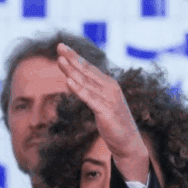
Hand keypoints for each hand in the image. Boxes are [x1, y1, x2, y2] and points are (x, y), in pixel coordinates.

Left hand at [56, 43, 148, 181]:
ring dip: (72, 70)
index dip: (75, 57)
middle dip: (72, 58)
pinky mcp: (105, 111)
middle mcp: (110, 88)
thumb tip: (71, 81)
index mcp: (108, 84)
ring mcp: (108, 99)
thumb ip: (87, 91)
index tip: (62, 47)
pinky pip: (89, 98)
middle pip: (86, 71)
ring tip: (59, 60)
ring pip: (86, 82)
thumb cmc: (112, 122)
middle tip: (59, 45)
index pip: (89, 67)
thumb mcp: (98, 104)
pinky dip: (78, 89)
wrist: (128, 142)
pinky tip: (68, 81)